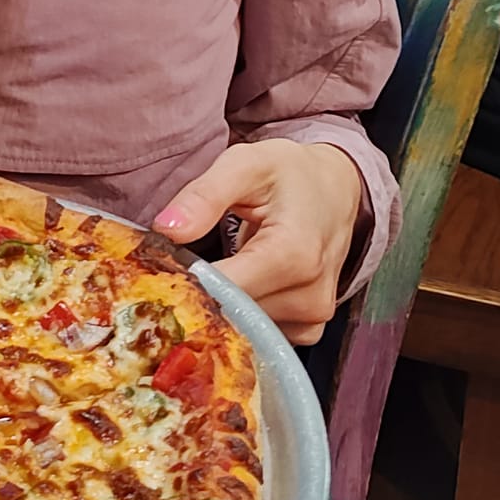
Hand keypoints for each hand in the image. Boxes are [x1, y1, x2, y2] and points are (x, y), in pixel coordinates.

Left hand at [153, 139, 365, 344]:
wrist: (336, 189)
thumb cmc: (290, 175)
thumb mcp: (245, 164)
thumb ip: (204, 195)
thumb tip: (167, 230)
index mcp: (293, 254)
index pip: (223, 289)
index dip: (186, 282)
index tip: (163, 268)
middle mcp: (309, 294)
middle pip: (230, 312)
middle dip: (199, 295)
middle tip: (183, 266)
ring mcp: (312, 317)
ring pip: (241, 327)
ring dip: (220, 306)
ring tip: (217, 270)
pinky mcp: (309, 328)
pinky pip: (260, 335)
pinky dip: (242, 315)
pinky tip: (241, 287)